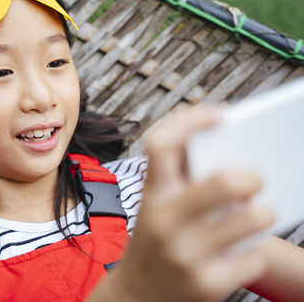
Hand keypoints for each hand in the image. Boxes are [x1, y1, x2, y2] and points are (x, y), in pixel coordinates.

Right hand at [111, 106, 273, 301]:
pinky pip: (254, 257)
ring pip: (253, 217)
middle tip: (256, 180)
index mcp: (151, 195)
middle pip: (225, 181)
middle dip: (252, 177)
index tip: (220, 115)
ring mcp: (184, 254)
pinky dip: (253, 254)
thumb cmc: (154, 243)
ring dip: (262, 215)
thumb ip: (181, 180)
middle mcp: (164, 221)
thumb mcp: (155, 207)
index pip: (161, 144)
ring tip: (254, 217)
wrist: (135, 298)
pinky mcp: (206, 284)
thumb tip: (230, 152)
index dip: (190, 120)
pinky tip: (238, 254)